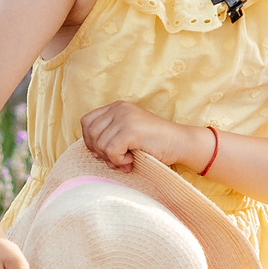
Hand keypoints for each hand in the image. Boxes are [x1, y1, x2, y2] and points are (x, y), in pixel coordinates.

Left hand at [80, 100, 207, 171]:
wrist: (181, 143)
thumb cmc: (155, 143)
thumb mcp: (128, 134)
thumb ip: (110, 137)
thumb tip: (92, 153)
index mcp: (117, 107)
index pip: (87, 122)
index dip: (90, 141)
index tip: (104, 153)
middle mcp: (119, 108)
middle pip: (90, 133)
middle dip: (100, 152)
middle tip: (117, 161)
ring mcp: (125, 117)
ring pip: (100, 144)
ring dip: (112, 158)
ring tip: (128, 161)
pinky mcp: (131, 130)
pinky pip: (111, 151)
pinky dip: (119, 161)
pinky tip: (132, 160)